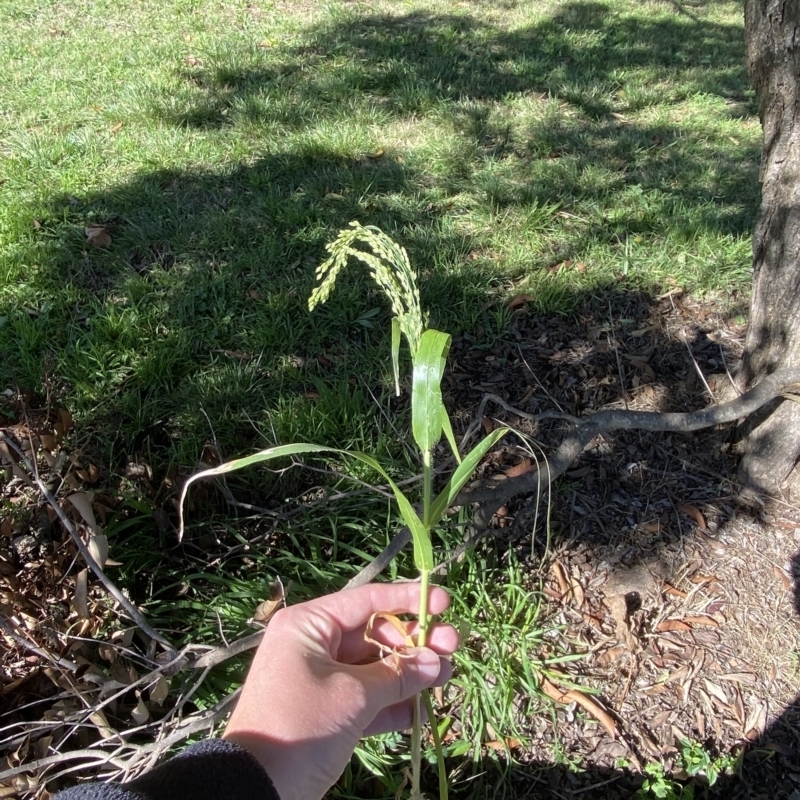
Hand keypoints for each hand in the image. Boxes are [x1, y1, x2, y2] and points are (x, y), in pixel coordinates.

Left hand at [223, 582, 458, 799]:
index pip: (367, 601)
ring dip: (409, 675)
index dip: (407, 599)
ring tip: (445, 678)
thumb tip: (435, 661)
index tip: (443, 602)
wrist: (254, 788)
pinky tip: (421, 712)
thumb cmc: (302, 724)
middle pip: (375, 635)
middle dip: (414, 644)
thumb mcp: (354, 695)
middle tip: (453, 647)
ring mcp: (320, 680)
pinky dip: (392, 704)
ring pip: (374, 668)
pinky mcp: (326, 712)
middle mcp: (314, 645)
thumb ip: (398, 674)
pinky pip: (366, 699)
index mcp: (310, 625)